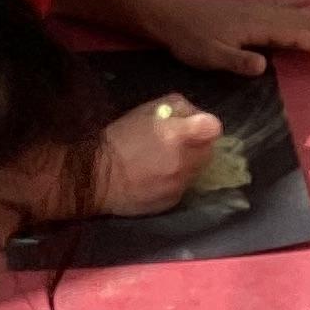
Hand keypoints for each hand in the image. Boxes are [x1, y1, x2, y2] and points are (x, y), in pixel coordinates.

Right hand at [97, 98, 220, 214]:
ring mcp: (179, 184)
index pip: (213, 128)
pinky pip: (184, 186)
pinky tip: (157, 177)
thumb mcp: (146, 110)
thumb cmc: (119, 139)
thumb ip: (177, 109)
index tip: (197, 126)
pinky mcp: (173, 201)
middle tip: (178, 143)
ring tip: (164, 161)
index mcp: (176, 135)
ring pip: (197, 170)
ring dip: (188, 163)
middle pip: (209, 151)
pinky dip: (177, 180)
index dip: (207, 125)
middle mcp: (183, 162)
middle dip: (197, 144)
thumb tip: (195, 116)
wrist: (96, 177)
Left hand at [150, 0, 309, 75]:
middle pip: (304, 23)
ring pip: (298, 13)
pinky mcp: (252, 8)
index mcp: (258, 25)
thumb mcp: (211, 55)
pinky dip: (298, 1)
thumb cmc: (191, 40)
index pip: (296, 35)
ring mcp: (259, 9)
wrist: (172, 17)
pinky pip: (282, 3)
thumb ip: (237, 61)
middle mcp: (264, 13)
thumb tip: (264, 67)